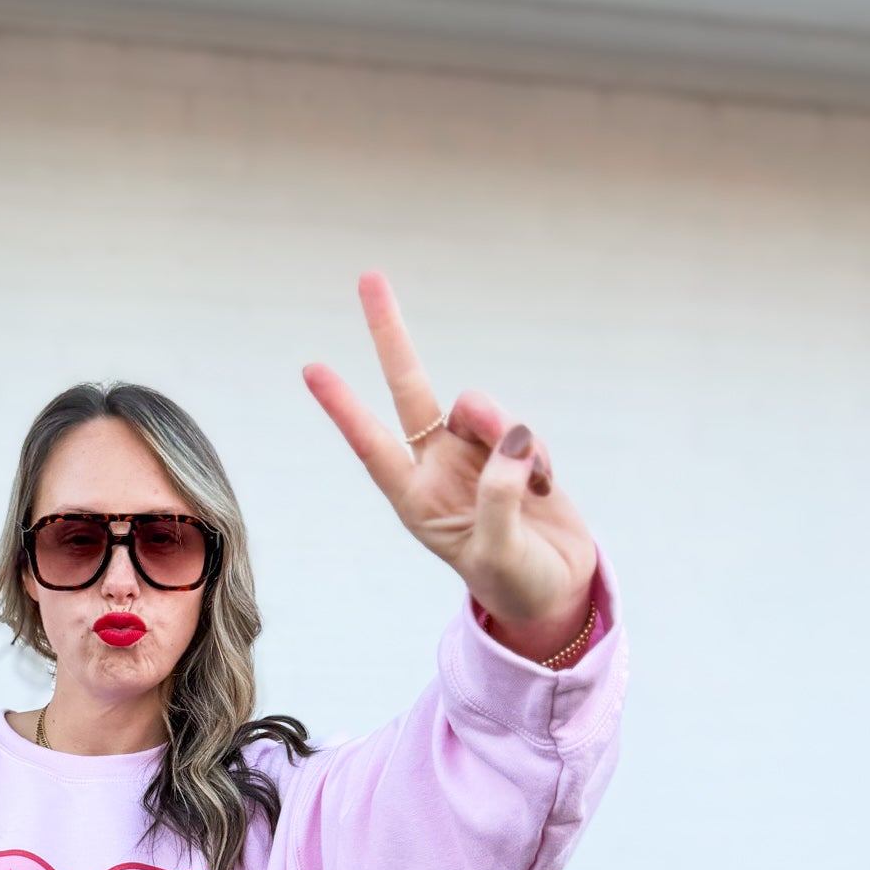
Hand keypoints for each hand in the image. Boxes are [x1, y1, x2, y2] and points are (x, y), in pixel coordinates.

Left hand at [302, 270, 598, 644]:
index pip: (372, 445)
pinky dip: (539, 458)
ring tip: (533, 486)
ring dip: (506, 433)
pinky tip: (546, 493)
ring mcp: (475, 453)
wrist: (558, 592)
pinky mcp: (513, 450)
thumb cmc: (516, 583)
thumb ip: (500, 497)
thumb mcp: (499, 553)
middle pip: (410, 388)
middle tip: (368, 278)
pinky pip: (523, 432)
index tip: (311, 369)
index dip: (344, 408)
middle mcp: (437, 467)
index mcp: (415, 499)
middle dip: (391, 335)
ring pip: (481, 408)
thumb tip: (513, 439)